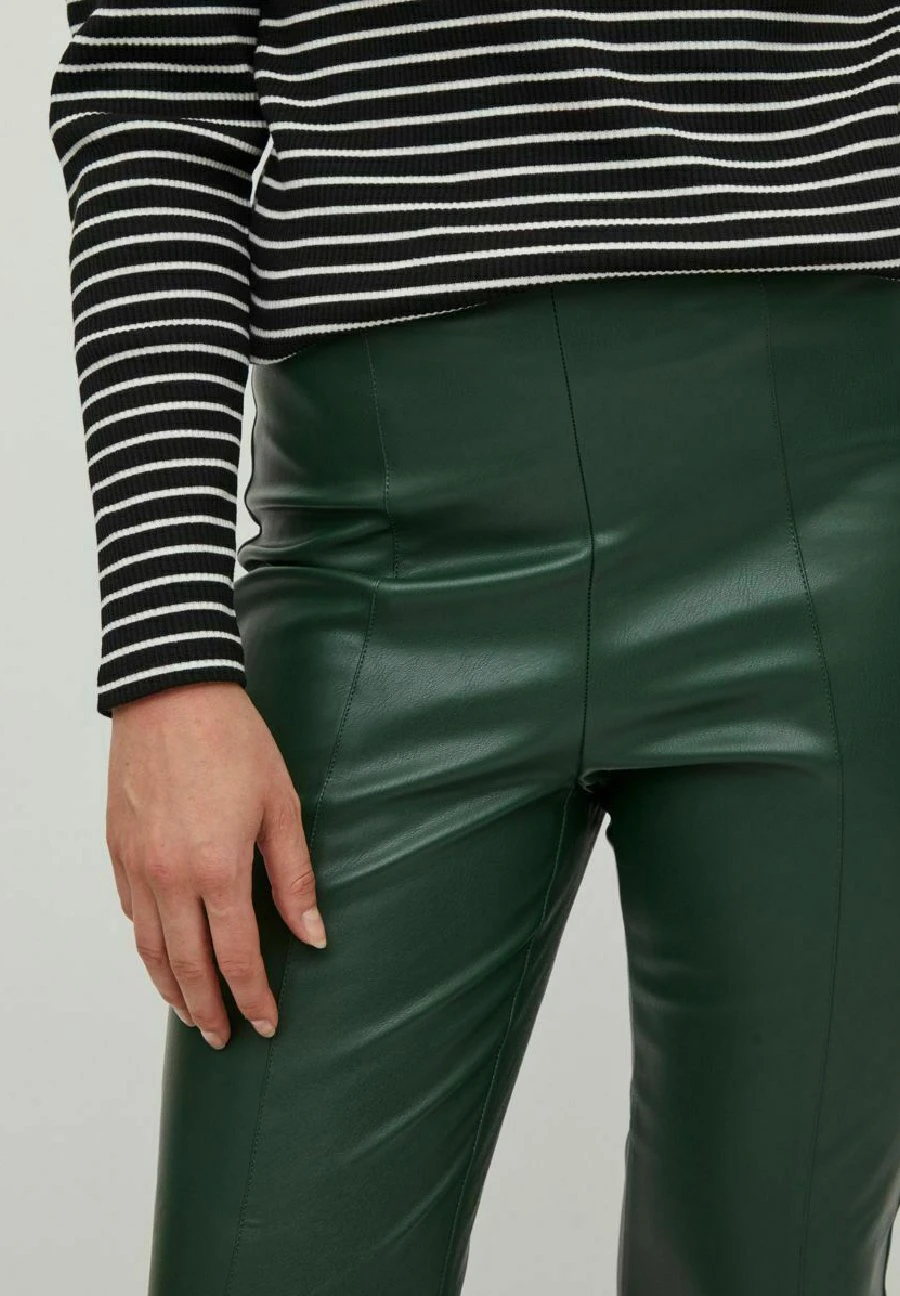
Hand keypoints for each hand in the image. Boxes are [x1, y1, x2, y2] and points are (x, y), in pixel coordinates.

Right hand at [105, 681, 325, 1049]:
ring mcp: (137, 865)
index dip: (252, 997)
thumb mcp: (282, 807)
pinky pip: (131, 913)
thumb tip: (313, 935)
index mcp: (217, 870)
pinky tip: (162, 954)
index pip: (236, 958)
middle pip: (187, 967)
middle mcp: (169, 877)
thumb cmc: (234, 742)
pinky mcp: (118, 848)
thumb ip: (295, 877)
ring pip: (149, 949)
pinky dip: (147, 945)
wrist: (172, 692)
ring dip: (171, 988)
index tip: (266, 1024)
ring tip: (191, 1013)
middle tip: (225, 1036)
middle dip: (209, 1010)